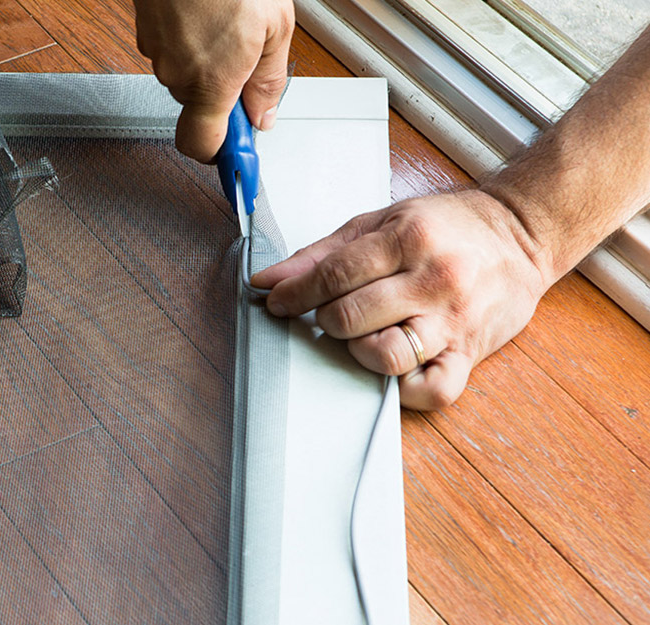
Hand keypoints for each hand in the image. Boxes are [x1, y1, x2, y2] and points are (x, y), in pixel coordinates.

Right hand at [134, 0, 294, 161]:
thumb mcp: (275, 27)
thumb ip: (269, 80)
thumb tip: (262, 114)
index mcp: (212, 82)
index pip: (202, 145)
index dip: (219, 155)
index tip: (235, 158)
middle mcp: (177, 74)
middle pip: (199, 106)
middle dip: (222, 91)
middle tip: (245, 61)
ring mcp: (157, 53)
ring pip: (185, 75)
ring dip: (206, 62)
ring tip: (225, 25)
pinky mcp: (146, 33)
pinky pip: (172, 51)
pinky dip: (188, 40)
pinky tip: (206, 15)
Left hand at [250, 190, 552, 408]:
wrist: (523, 233)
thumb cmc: (446, 227)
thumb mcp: (381, 221)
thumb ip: (323, 253)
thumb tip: (269, 280)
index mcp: (409, 239)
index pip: (333, 276)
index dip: (295, 294)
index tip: (276, 302)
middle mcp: (434, 280)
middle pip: (351, 318)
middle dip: (326, 320)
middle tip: (329, 313)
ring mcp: (454, 321)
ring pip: (385, 356)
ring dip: (359, 350)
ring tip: (363, 334)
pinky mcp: (471, 354)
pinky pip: (432, 391)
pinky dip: (404, 389)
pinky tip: (394, 366)